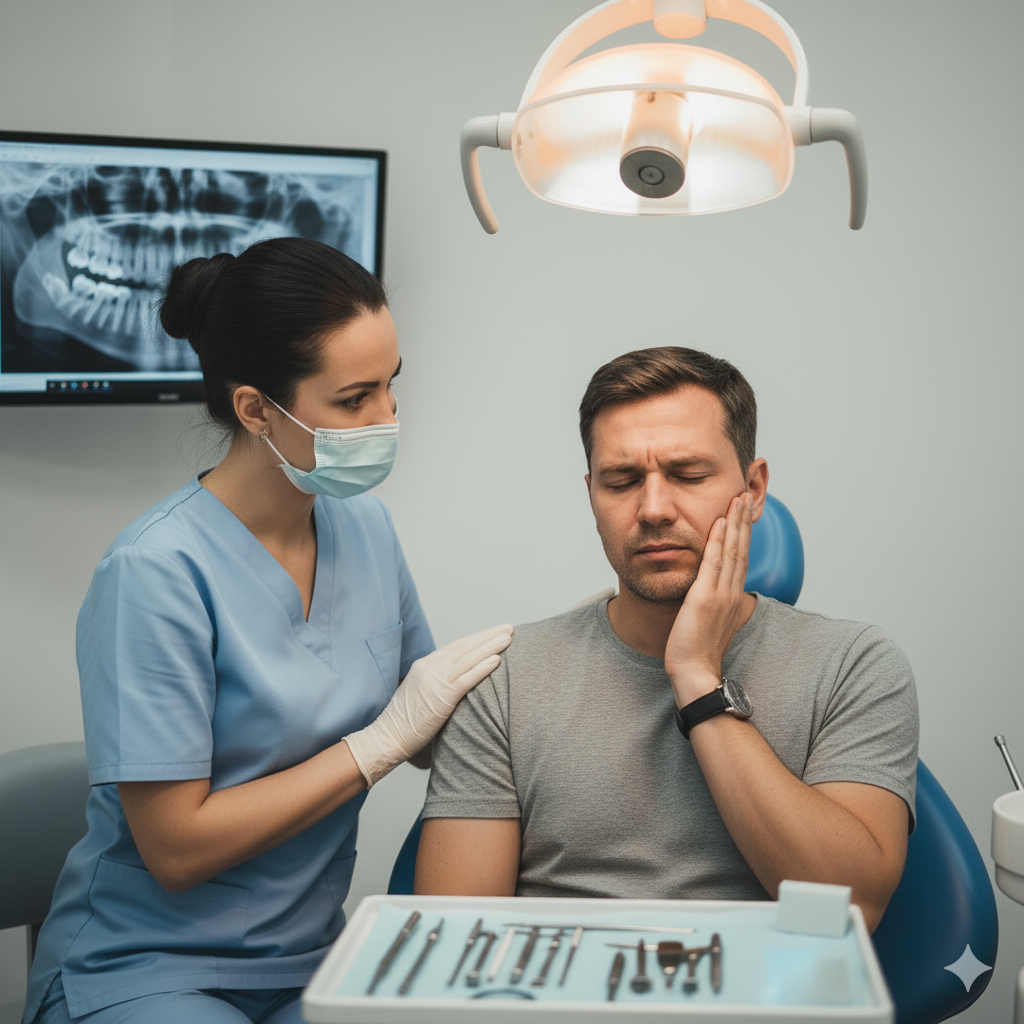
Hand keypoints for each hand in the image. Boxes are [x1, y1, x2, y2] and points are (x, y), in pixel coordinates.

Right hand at [345, 623, 512, 785]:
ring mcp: (436, 680)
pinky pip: (467, 678)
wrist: (388, 736)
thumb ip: (435, 683)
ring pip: (469, 658)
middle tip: (507, 628)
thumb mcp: (419, 693)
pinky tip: (497, 660)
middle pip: (465, 646)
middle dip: (488, 636)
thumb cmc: (404, 722)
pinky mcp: (442, 696)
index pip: (456, 646)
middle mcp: (430, 667)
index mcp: (425, 665)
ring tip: (508, 637)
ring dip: (491, 646)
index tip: (492, 633)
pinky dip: (483, 667)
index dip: (476, 639)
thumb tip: (453, 683)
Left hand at [664, 493, 752, 706]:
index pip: (741, 557)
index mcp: (732, 597)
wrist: (694, 673)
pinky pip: (713, 562)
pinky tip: (720, 521)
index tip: (744, 511)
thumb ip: (712, 603)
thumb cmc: (697, 652)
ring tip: (738, 497)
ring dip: (736, 522)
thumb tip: (710, 594)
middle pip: (741, 548)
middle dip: (744, 520)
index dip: (744, 533)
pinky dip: (717, 541)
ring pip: (732, 550)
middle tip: (746, 493)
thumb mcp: (709, 622)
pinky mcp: (705, 598)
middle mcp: (731, 592)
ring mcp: (720, 594)